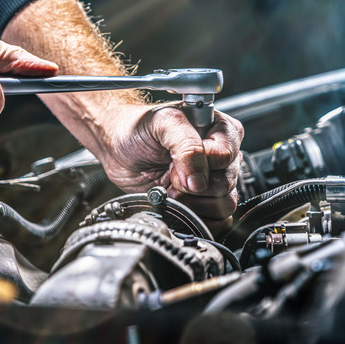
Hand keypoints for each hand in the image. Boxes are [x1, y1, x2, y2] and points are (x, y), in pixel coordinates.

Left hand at [98, 103, 243, 235]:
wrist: (118, 148)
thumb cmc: (138, 128)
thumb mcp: (162, 123)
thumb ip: (186, 145)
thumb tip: (199, 181)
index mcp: (220, 130)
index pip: (225, 155)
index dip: (199, 164)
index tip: (174, 161)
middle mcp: (221, 157)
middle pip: (226, 183)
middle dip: (192, 185)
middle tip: (170, 175)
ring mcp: (213, 180)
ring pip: (225, 204)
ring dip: (193, 203)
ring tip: (172, 189)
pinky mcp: (203, 202)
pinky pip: (219, 220)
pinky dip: (196, 217)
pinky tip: (178, 203)